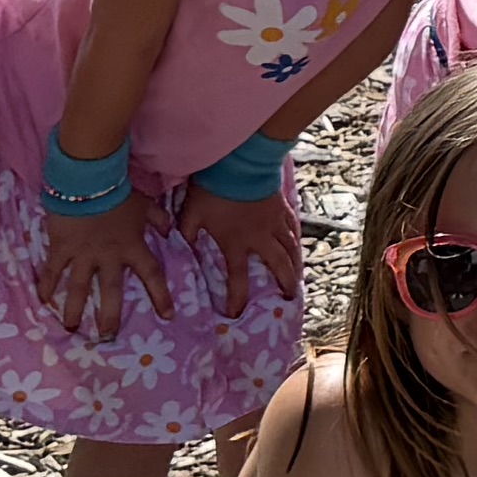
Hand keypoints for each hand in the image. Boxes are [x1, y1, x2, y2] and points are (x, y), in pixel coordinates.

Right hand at [35, 194, 165, 339]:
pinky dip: (47, 285)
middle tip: (107, 335)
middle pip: (111, 292)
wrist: (89, 179)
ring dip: (74, 309)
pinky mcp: (61, 248)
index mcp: (132, 247)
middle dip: (110, 316)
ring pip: (79, 288)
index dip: (160, 296)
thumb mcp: (144, 204)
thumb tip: (169, 231)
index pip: (152, 275)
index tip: (168, 315)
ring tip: (71, 327)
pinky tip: (42, 300)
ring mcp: (83, 255)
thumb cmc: (119, 191)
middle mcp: (109, 257)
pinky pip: (53, 271)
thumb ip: (158, 219)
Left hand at [169, 178, 303, 316]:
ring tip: (298, 277)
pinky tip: (297, 245)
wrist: (240, 163)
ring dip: (295, 265)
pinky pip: (293, 228)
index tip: (236, 313)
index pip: (238, 278)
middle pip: (278, 266)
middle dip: (285, 284)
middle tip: (289, 297)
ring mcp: (274, 223)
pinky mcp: (282, 208)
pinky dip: (296, 239)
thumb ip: (185, 233)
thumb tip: (178, 248)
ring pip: (291, 249)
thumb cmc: (213, 190)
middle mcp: (260, 238)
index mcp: (237, 244)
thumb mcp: (191, 213)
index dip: (237, 298)